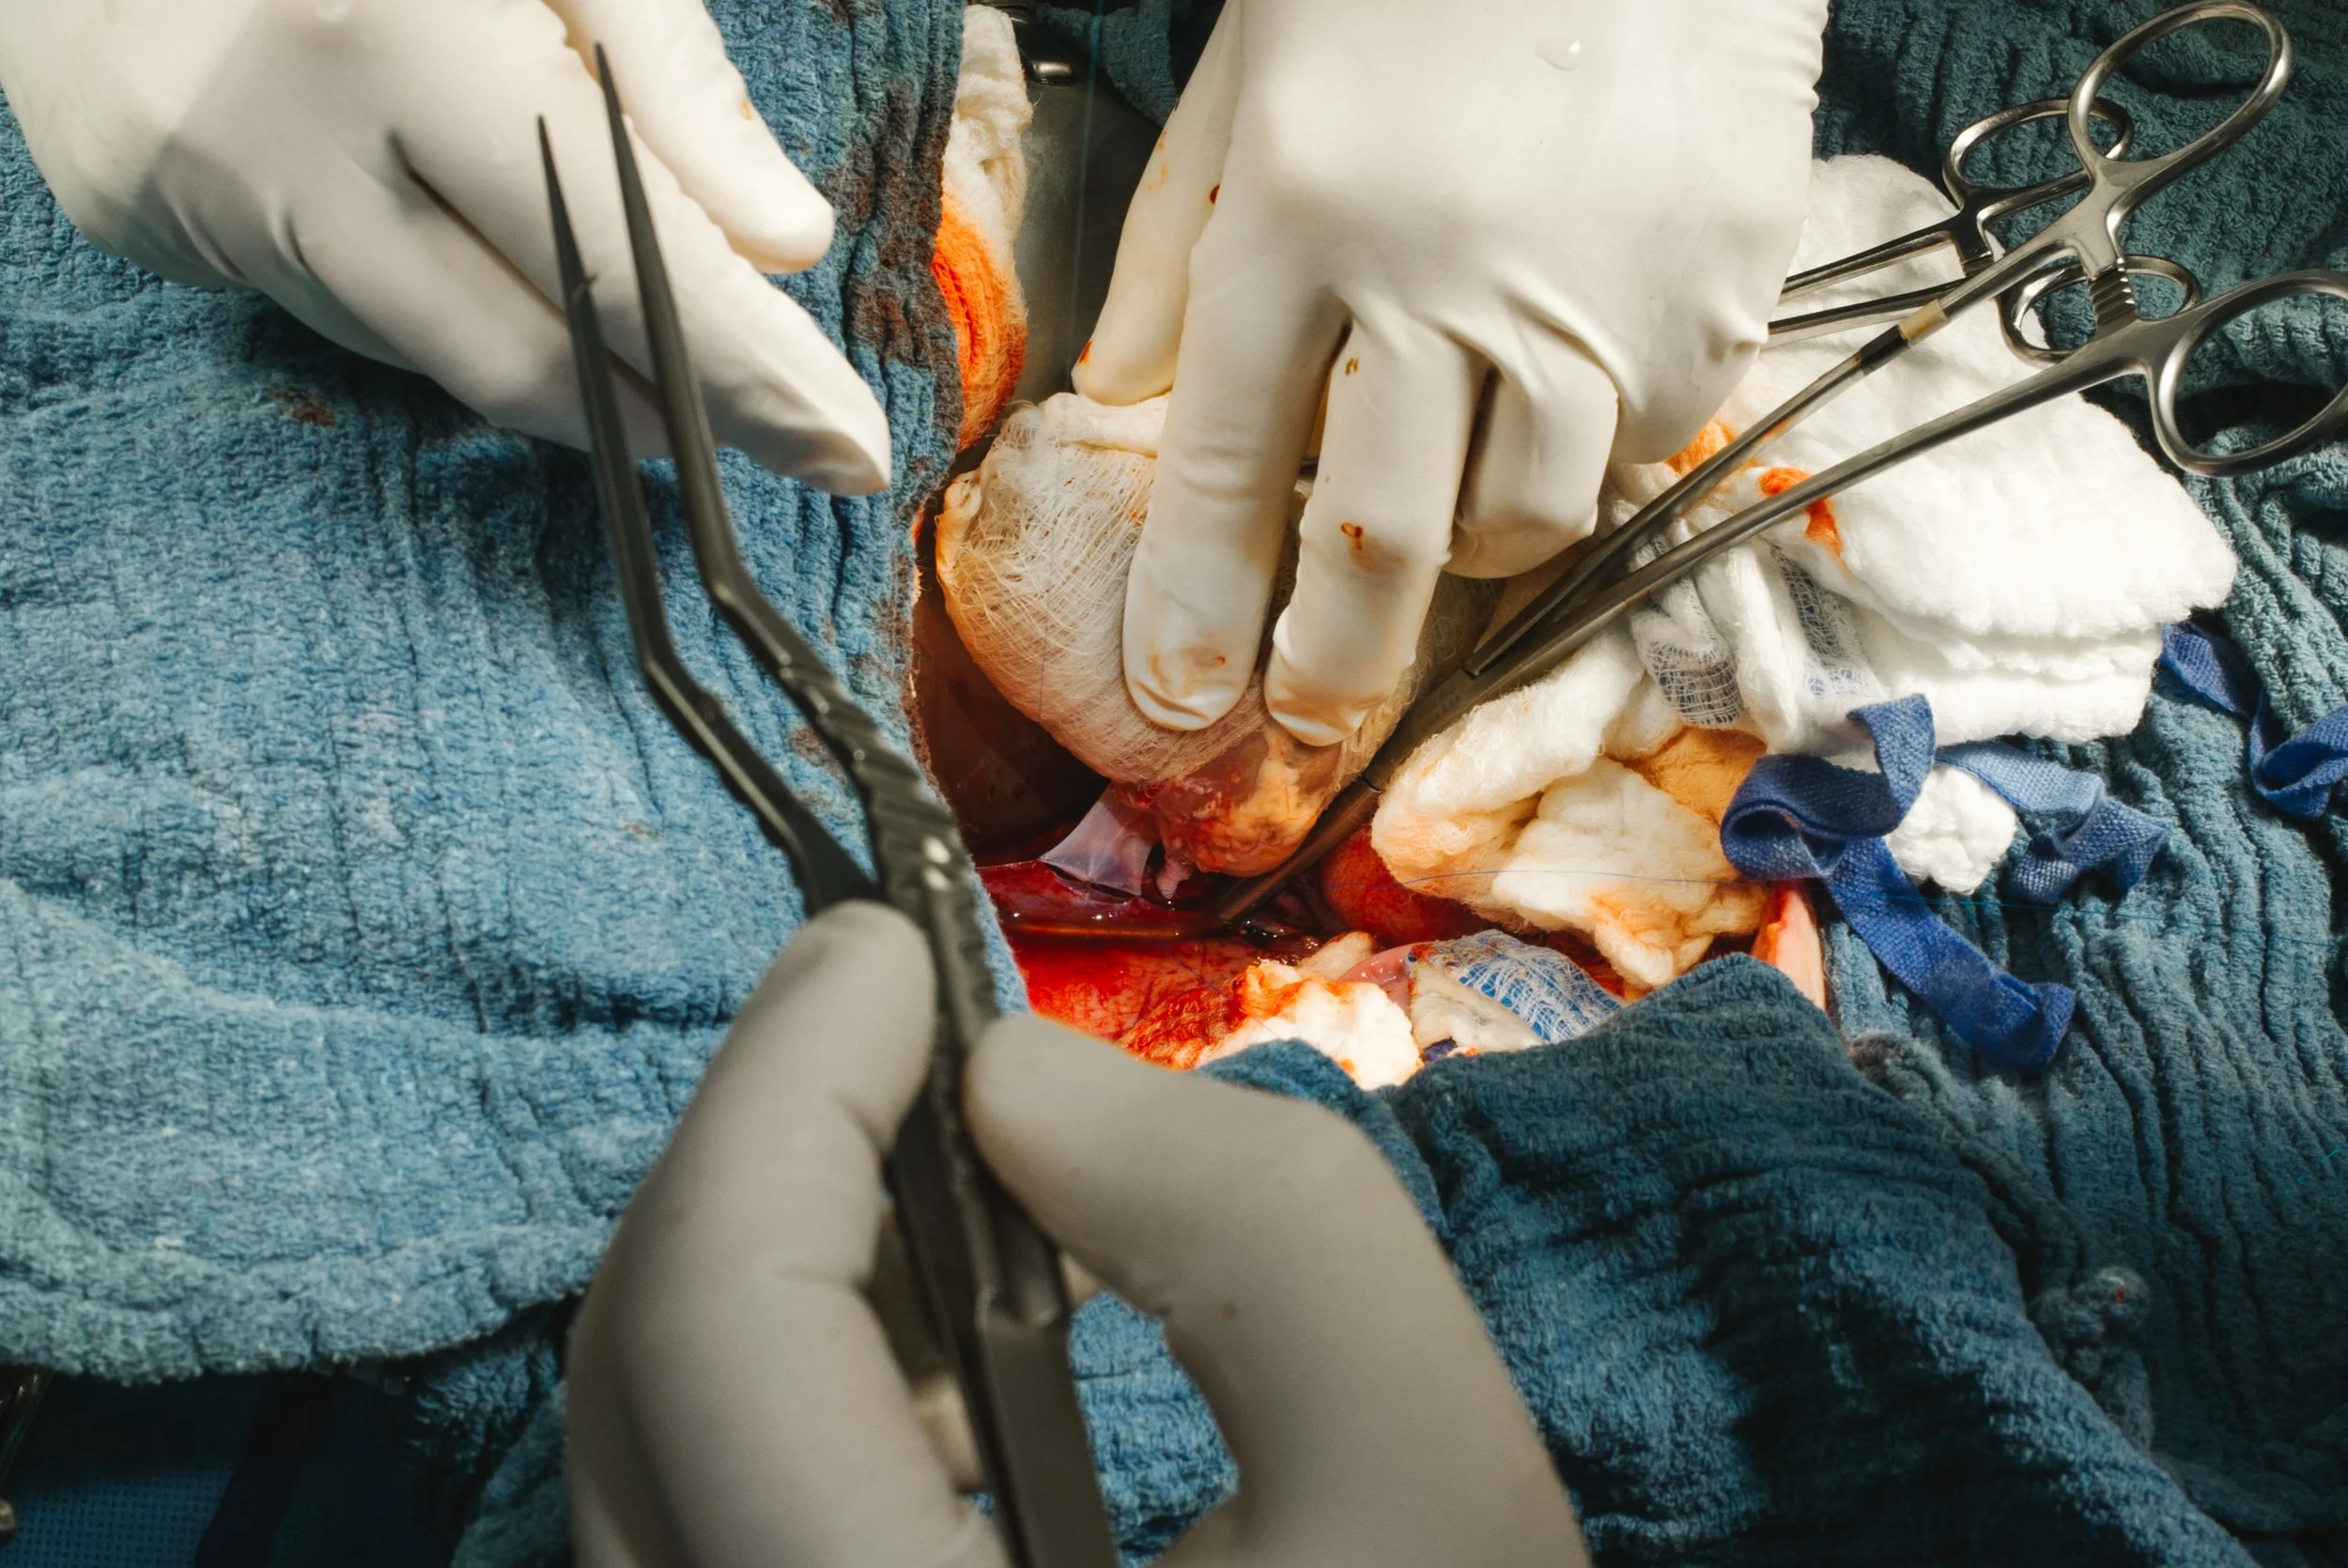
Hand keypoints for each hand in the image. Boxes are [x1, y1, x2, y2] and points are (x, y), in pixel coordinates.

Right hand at [0, 0, 889, 491]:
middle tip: (794, 436)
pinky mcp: (144, 216)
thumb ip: (672, 78)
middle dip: (680, 413)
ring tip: (664, 351)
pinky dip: (455, 306)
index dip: (747, 370)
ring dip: (574, 368)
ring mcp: (199, 189)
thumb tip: (788, 241)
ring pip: (440, 352)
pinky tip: (493, 261)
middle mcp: (287, 134)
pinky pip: (353, 315)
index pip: (620, 255)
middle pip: (528, 352)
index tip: (845, 446)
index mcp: (398, 33)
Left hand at [567, 901, 1587, 1567]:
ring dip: (783, 1262)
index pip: (713, 1326)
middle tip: (911, 1018)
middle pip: (643, 1386)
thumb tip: (1015, 1086)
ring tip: (941, 1148)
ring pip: (651, 1457)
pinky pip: (707, 1524)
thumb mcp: (1437, 1493)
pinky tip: (939, 1328)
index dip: (783, 1086)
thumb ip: (1259, 1228)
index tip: (888, 941)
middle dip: (775, 1155)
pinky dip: (801, 1384)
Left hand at [1077, 0, 1827, 744]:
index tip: (1179, 698)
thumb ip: (1175, 246)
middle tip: (1310, 710)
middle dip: (1330, 663)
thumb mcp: (1249, 76)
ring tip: (1447, 496)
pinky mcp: (1713, 288)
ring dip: (1468, 546)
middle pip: (1378, 546)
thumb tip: (1121, 394)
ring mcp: (1592, 292)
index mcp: (1299, 215)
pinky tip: (1569, 378)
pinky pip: (1642, 443)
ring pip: (1522, 522)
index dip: (1197, 604)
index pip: (1226, 465)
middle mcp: (1442, 275)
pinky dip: (1591, 447)